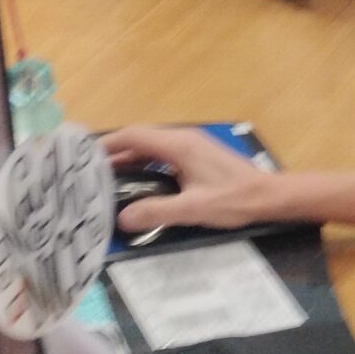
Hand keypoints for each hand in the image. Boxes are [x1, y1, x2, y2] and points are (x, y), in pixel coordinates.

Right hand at [99, 125, 282, 234]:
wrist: (270, 197)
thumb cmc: (234, 199)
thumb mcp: (193, 209)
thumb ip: (157, 211)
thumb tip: (123, 218)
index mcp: (179, 145)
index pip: (134, 135)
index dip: (108, 144)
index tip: (84, 157)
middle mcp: (183, 139)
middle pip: (140, 139)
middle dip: (115, 152)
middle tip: (90, 172)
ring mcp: (191, 146)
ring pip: (152, 147)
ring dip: (130, 159)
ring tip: (107, 179)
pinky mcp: (197, 157)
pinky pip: (163, 155)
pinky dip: (146, 165)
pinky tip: (138, 184)